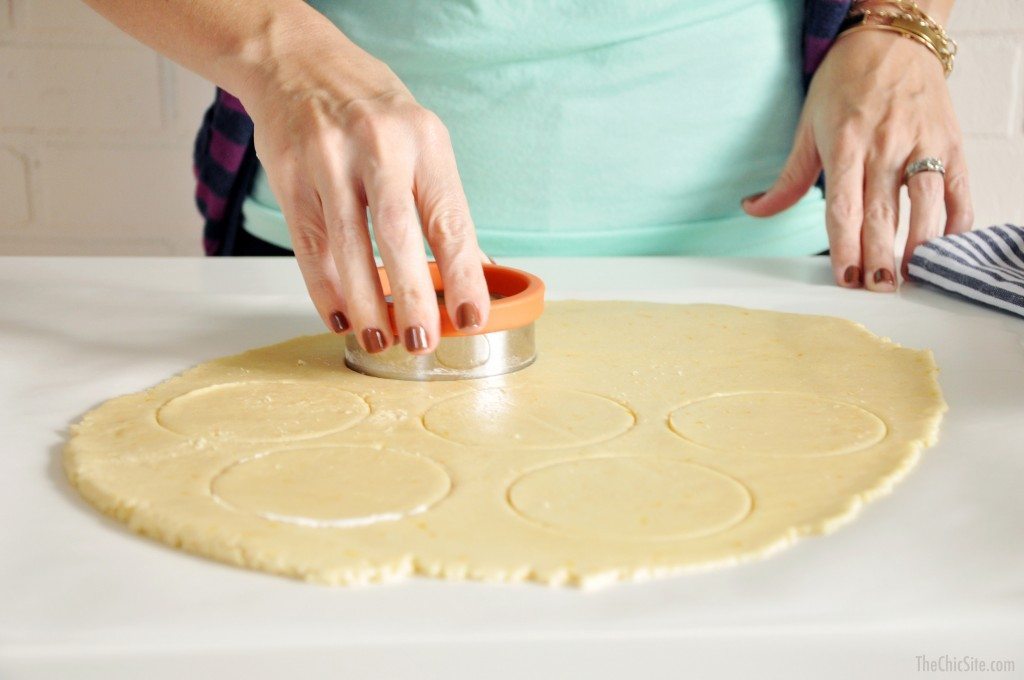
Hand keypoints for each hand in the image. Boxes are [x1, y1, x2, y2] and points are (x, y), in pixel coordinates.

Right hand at [242, 25, 489, 352]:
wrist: (299, 63)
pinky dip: (324, 289)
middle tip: (422, 342)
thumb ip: (439, 202)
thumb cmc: (372, 111)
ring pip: (347, 247)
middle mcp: (377, 146)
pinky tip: (340, 316)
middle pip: (397, 235)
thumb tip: (469, 273)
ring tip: (378, 340)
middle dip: (412, 298)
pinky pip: (309, 245)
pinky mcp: (289, 177)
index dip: (464, 275)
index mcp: (424, 140)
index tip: (472, 318)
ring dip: (365, 303)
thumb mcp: (421, 140)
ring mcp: (327, 160)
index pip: (449, 219)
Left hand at [742, 29, 972, 290]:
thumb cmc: (843, 84)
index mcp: (845, 145)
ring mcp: (922, 142)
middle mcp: (885, 146)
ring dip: (919, 243)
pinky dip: (956, 220)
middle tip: (877, 287)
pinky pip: (960, 188)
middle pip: (882, 213)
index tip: (846, 278)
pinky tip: (943, 245)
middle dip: (879, 256)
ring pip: (926, 203)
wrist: (891, 38)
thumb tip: (753, 209)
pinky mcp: (952, 140)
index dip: (845, 248)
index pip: (844, 208)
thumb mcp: (807, 126)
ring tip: (910, 273)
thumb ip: (788, 178)